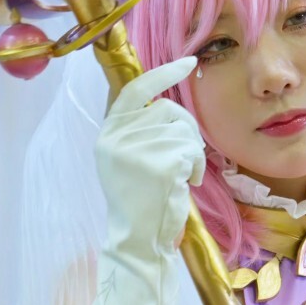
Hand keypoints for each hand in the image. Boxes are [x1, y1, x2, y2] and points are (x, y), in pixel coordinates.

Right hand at [97, 58, 205, 261]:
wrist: (138, 241)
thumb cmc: (142, 203)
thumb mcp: (128, 160)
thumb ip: (139, 131)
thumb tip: (165, 101)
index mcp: (108, 134)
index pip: (135, 90)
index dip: (163, 75)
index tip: (188, 63)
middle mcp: (117, 138)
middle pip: (167, 110)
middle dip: (188, 129)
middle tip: (190, 155)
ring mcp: (136, 151)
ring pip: (182, 130)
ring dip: (193, 152)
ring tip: (185, 175)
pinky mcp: (157, 165)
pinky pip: (190, 150)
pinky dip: (196, 166)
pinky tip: (187, 183)